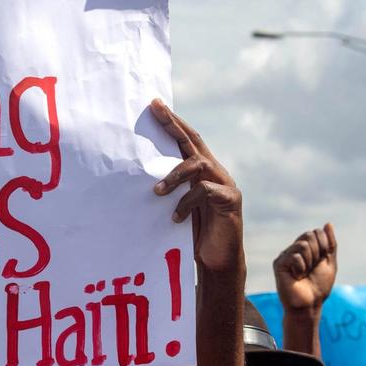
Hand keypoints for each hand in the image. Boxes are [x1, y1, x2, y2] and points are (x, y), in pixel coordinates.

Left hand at [150, 100, 241, 272]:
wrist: (217, 262)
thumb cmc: (194, 235)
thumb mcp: (176, 207)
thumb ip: (167, 190)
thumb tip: (135, 177)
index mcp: (201, 170)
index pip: (185, 140)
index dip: (171, 121)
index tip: (154, 104)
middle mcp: (215, 171)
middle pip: (193, 140)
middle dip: (173, 124)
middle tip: (155, 109)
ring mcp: (225, 184)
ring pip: (197, 165)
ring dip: (174, 175)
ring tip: (157, 192)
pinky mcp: (230, 200)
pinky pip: (205, 191)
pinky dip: (187, 202)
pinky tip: (176, 218)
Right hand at [273, 224, 336, 314]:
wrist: (310, 304)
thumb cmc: (319, 287)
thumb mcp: (329, 263)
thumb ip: (330, 244)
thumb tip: (328, 224)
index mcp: (306, 249)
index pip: (316, 232)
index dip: (324, 245)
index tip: (321, 261)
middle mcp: (294, 250)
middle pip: (309, 236)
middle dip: (317, 253)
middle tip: (312, 269)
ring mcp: (285, 256)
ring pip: (303, 245)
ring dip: (309, 262)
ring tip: (304, 274)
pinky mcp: (279, 264)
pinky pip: (295, 256)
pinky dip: (301, 268)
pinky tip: (296, 277)